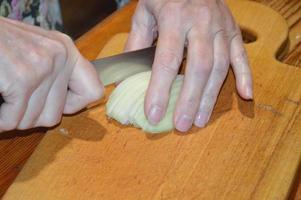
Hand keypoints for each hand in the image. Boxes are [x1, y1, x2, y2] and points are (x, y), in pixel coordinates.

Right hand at [0, 17, 102, 131]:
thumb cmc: (3, 43)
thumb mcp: (38, 51)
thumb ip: (56, 73)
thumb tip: (69, 105)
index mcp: (67, 50)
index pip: (94, 91)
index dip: (74, 105)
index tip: (58, 103)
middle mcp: (60, 56)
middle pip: (55, 115)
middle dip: (32, 116)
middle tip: (17, 103)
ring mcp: (43, 67)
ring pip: (34, 120)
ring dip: (15, 118)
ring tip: (7, 100)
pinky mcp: (22, 78)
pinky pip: (13, 120)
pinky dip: (1, 120)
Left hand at [125, 0, 252, 131]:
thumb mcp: (144, 12)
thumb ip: (136, 42)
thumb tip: (126, 75)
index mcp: (174, 18)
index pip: (167, 60)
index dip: (160, 90)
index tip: (154, 114)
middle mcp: (201, 23)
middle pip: (198, 68)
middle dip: (190, 100)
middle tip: (182, 124)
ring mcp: (221, 26)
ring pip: (220, 66)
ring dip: (211, 96)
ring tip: (200, 120)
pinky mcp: (234, 29)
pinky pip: (242, 54)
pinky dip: (246, 76)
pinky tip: (245, 95)